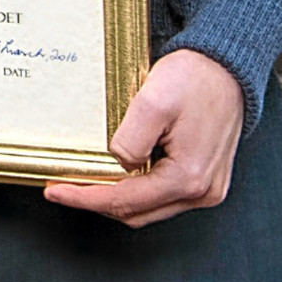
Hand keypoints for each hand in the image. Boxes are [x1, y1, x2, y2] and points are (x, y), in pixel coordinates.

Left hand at [43, 48, 244, 227]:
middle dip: (97, 202)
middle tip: (63, 187)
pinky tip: (117, 174)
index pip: (125, 202)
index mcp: (189, 178)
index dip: (85, 198)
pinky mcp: (205, 180)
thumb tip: (117, 164)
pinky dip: (136, 191)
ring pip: (150, 208)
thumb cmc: (195, 80)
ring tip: (85, 180)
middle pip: (137, 213)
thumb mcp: (153, 101)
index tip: (55, 191)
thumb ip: (131, 139)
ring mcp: (207, 189)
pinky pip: (163, 197)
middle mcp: (202, 192)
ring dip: (116, 198)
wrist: (227, 69)